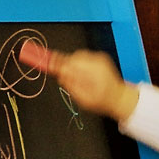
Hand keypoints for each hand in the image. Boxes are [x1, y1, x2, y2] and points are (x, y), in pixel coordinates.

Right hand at [19, 41, 137, 120]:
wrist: (119, 98)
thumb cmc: (100, 101)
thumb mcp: (82, 98)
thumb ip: (70, 84)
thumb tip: (59, 72)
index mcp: (91, 72)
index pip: (66, 62)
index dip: (53, 61)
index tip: (40, 58)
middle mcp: (95, 61)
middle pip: (71, 57)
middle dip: (65, 65)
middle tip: (63, 76)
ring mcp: (99, 57)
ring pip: (77, 57)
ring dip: (73, 64)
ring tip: (79, 80)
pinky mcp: (100, 57)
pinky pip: (84, 57)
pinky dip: (80, 64)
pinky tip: (85, 75)